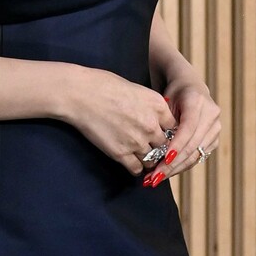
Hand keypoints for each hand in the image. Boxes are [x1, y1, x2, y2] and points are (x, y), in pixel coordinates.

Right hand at [62, 67, 183, 177]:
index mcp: (158, 106)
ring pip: (153, 160)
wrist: (81, 94)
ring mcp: (137, 141)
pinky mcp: (121, 153)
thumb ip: (151, 106)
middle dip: (159, 147)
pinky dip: (134, 167)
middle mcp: (152, 125)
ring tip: (139, 155)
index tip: (160, 134)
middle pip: (166, 145)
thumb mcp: (137, 89)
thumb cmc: (104, 86)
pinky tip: (129, 160)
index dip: (166, 132)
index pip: (174, 127)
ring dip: (147, 159)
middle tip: (151, 148)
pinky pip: (136, 169)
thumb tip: (156, 118)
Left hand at [154, 71, 220, 181]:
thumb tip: (157, 151)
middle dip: (172, 164)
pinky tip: (167, 173)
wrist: (189, 87)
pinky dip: (182, 166)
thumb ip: (164, 123)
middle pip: (192, 145)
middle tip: (153, 178)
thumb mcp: (164, 102)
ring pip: (196, 155)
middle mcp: (212, 114)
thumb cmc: (172, 94)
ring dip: (175, 169)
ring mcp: (216, 128)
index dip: (176, 146)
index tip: (162, 161)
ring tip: (156, 179)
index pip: (187, 129)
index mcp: (197, 101)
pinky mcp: (215, 139)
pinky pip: (198, 157)